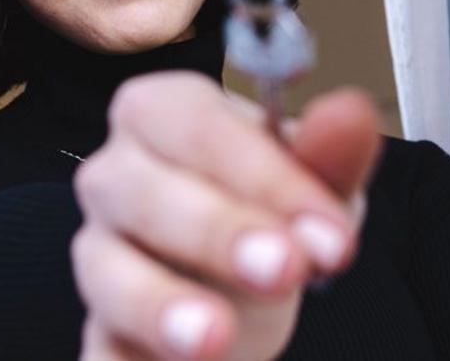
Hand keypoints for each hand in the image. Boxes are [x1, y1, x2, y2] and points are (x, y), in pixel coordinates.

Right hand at [72, 71, 380, 359]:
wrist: (241, 295)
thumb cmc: (265, 218)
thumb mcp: (311, 188)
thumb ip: (329, 154)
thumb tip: (350, 113)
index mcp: (163, 115)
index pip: (196, 123)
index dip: (262, 174)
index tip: (327, 229)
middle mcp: (115, 175)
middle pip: (142, 189)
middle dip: (216, 230)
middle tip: (286, 266)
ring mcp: (98, 254)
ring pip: (106, 269)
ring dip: (159, 303)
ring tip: (214, 336)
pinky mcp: (101, 330)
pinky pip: (100, 346)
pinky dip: (120, 360)